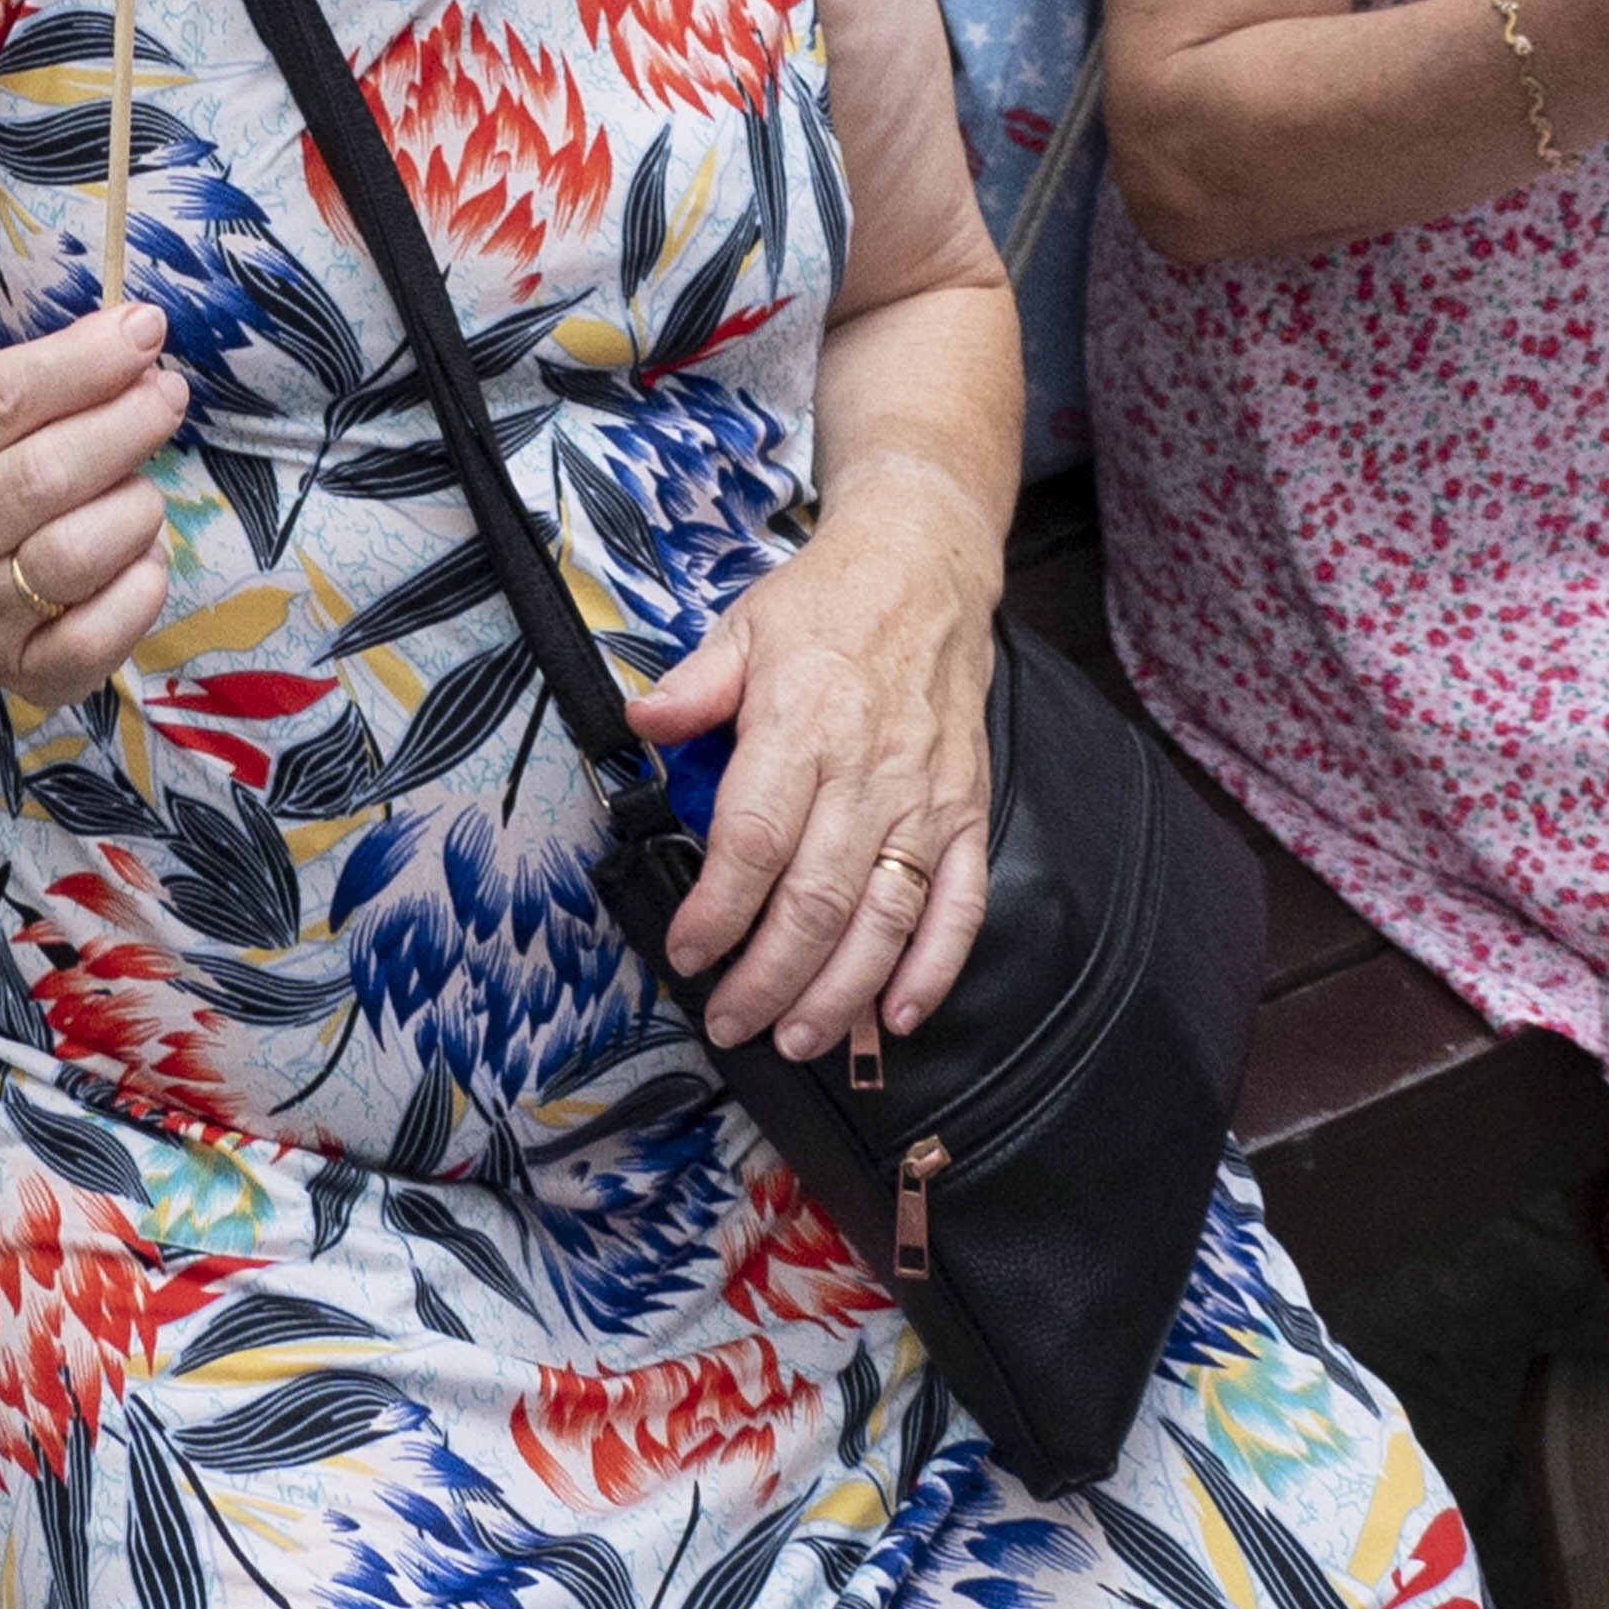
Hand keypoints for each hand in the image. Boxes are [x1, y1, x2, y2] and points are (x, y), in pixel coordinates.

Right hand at [0, 302, 185, 699]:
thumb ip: (46, 381)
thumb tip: (136, 335)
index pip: (1, 401)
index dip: (84, 361)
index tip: (144, 329)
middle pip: (44, 478)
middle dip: (125, 425)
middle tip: (166, 395)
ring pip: (75, 556)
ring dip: (134, 507)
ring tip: (141, 490)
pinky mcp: (25, 675)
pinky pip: (96, 640)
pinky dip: (140, 590)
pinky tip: (144, 558)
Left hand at [630, 471, 998, 1058]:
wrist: (927, 569)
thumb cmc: (829, 604)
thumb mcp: (741, 627)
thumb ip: (691, 688)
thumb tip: (640, 725)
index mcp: (801, 723)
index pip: (756, 840)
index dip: (718, 911)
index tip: (687, 952)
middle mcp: (869, 771)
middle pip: (817, 899)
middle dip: (768, 978)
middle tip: (730, 1021)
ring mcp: (925, 798)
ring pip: (885, 917)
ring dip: (840, 993)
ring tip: (795, 1038)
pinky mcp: (967, 813)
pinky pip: (960, 904)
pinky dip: (933, 968)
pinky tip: (896, 1016)